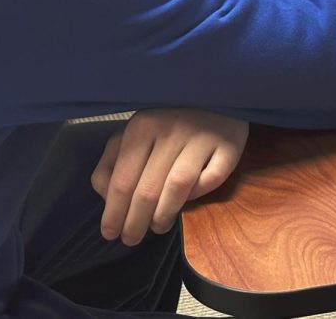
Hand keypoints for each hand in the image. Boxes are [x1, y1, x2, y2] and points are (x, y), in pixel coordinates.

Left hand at [90, 108, 248, 245]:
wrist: (216, 96)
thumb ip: (112, 161)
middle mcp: (171, 130)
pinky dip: (197, 196)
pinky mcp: (230, 145)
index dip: (114, 213)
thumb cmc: (169, 120)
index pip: (122, 181)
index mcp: (142, 126)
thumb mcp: (134, 133)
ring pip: (178, 188)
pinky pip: (211, 180)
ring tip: (158, 228)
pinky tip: (187, 203)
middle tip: (131, 239)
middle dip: (135, 223)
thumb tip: (106, 196)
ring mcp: (202, 137)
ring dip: (163, 216)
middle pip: (147, 190)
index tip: (110, 233)